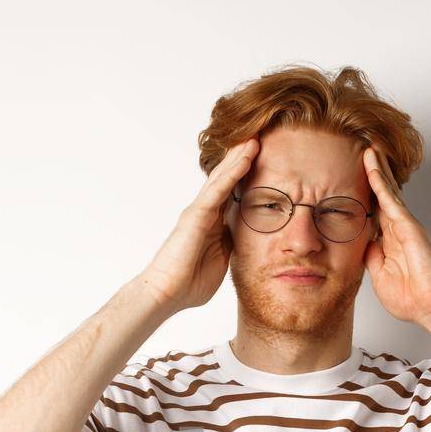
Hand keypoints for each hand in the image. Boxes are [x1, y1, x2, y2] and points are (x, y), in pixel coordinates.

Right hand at [138, 136, 258, 312]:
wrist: (167, 295)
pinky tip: (246, 157)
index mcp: (211, 223)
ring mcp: (198, 211)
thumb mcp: (221, 260)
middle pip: (226, 178)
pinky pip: (219, 190)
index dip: (245, 175)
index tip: (263, 159)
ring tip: (256, 137)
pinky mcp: (196, 216)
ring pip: (223, 177)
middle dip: (242, 157)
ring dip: (240, 157)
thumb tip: (247, 236)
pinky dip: (233, 172)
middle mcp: (204, 212)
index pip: (232, 192)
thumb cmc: (189, 284)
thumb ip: (231, 244)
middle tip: (259, 136)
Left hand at [362, 145, 430, 325]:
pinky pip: (391, 201)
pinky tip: (372, 168)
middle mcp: (399, 229)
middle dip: (374, 173)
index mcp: (391, 241)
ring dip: (377, 169)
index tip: (351, 180)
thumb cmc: (410, 299)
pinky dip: (380, 183)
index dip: (364, 194)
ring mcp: (405, 226)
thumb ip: (370, 256)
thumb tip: (359, 241)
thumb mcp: (379, 275)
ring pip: (387, 191)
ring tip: (368, 148)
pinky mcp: (410, 227)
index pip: (374, 211)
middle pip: (383, 194)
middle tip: (363, 152)